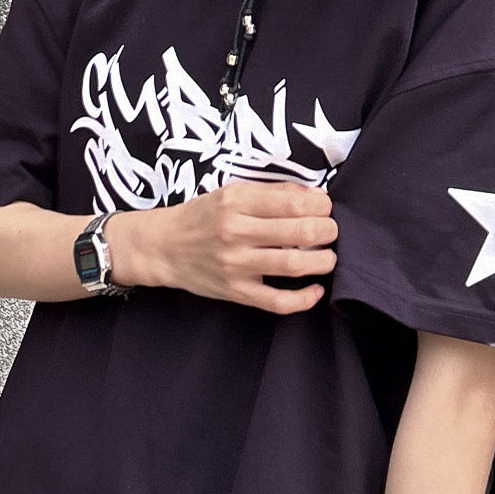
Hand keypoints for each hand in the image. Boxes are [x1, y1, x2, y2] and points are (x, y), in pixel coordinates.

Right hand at [106, 180, 335, 314]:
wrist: (163, 247)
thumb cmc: (202, 217)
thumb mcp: (231, 192)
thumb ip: (272, 192)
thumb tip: (315, 197)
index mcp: (236, 201)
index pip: (295, 202)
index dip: (322, 206)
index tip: (325, 208)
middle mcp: (236, 232)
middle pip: (300, 232)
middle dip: (328, 231)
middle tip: (331, 232)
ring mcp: (235, 265)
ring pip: (293, 265)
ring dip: (323, 261)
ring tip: (328, 257)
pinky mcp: (235, 292)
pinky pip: (276, 302)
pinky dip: (303, 299)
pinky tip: (315, 290)